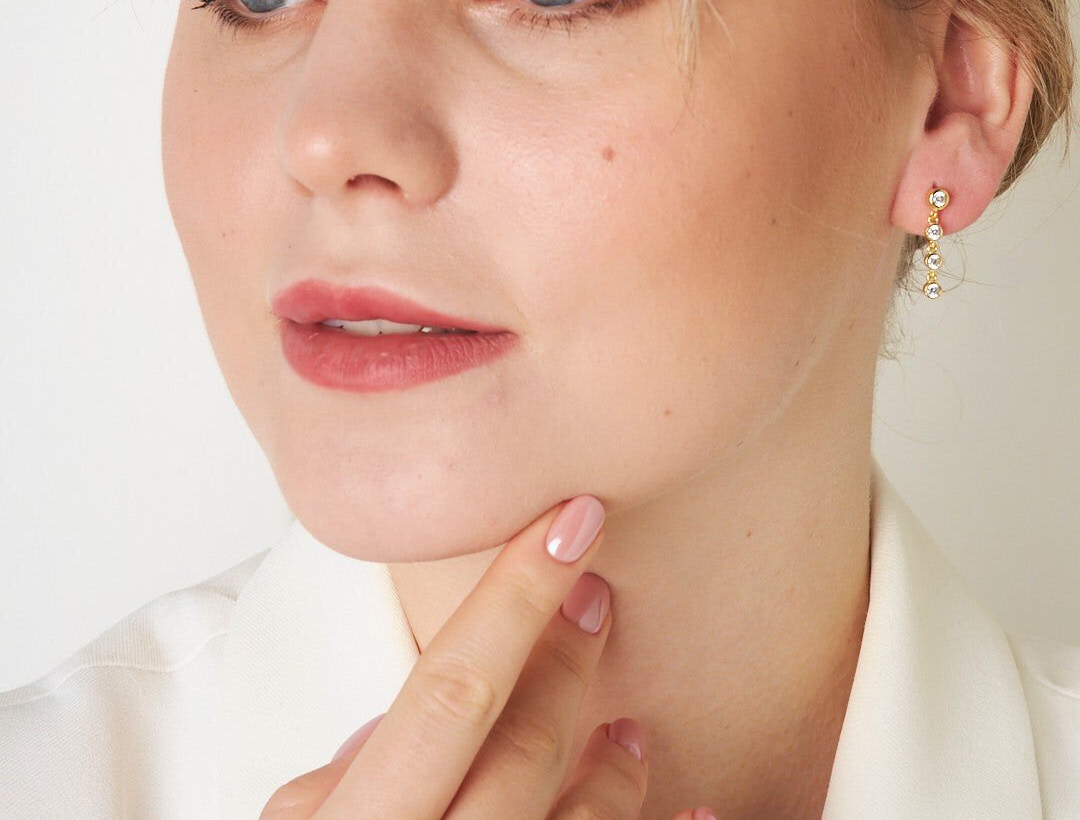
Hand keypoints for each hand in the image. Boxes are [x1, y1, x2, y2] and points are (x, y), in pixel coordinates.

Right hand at [259, 494, 714, 818]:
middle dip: (569, 655)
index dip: (514, 598)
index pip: (450, 690)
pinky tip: (698, 812)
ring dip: (616, 764)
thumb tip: (393, 722)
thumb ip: (331, 782)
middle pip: (522, 742)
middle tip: (593, 591)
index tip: (569, 524)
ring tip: (628, 731)